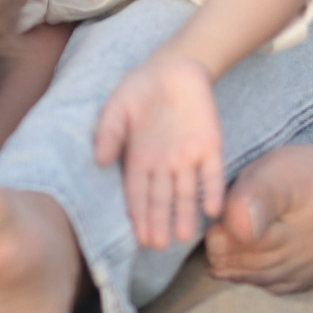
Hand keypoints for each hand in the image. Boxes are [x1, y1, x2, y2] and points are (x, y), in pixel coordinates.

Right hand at [93, 54, 223, 250]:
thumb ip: (109, 132)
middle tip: (161, 246)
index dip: (139, 216)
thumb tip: (100, 160)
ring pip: (187, 192)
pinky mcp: (211, 145)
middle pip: (162, 200)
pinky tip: (212, 208)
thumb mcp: (118, 107)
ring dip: (186, 213)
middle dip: (161, 222)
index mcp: (139, 161)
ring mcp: (188, 157)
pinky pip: (212, 171)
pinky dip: (212, 189)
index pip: (138, 195)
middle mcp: (164, 166)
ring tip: (184, 236)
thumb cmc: (140, 90)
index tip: (140, 237)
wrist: (174, 66)